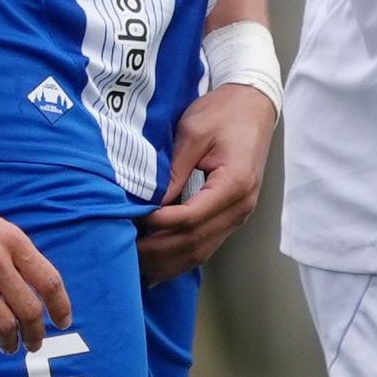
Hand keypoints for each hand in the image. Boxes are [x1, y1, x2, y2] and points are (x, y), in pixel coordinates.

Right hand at [0, 179, 72, 350]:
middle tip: (34, 343)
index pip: (49, 282)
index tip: (62, 323)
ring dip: (10, 342)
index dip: (61, 308)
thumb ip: (15, 254)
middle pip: (29, 310)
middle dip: (36, 334)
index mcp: (13, 242)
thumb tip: (33, 288)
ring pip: (3, 324)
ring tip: (9, 347)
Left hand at [136, 77, 275, 283]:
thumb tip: (150, 204)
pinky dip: (179, 260)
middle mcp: (241, 207)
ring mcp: (238, 215)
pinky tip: (157, 269)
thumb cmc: (223, 113)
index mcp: (234, 184)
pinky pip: (205, 246)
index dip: (159, 224)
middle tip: (124, 254)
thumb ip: (174, 171)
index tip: (132, 221)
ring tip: (135, 269)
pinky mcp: (231, 217)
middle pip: (195, 242)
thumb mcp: (193, 133)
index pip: (191, 217)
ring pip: (200, 252)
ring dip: (167, 263)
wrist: (253, 106)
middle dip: (157, 252)